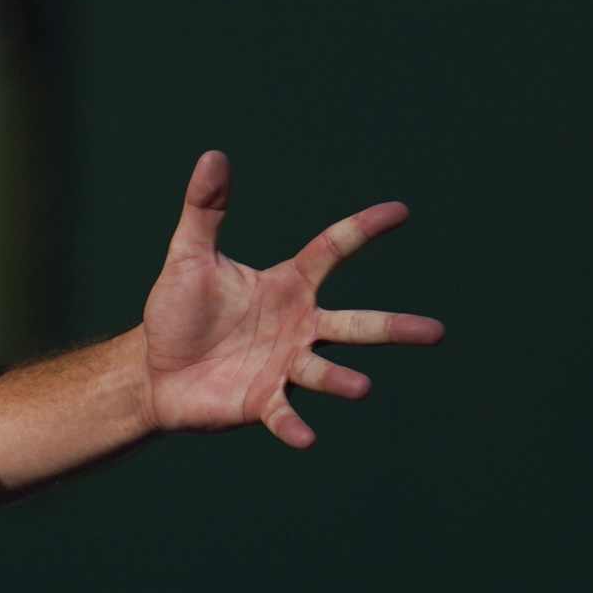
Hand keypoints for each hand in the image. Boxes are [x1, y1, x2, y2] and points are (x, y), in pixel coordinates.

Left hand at [141, 151, 443, 448]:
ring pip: (325, 371)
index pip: (332, 250)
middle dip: (394, 328)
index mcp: (287, 286)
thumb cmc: (179, 309)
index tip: (401, 212)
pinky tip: (305, 438)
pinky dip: (294, 425)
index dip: (363, 230)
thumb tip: (213, 154)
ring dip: (342, 379)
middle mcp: (297, 326)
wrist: (155, 366)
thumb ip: (205, 208)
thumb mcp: (189, 253)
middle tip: (437, 332)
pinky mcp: (262, 402)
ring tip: (361, 385)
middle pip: (354, 324)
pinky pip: (284, 414)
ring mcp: (284, 366)